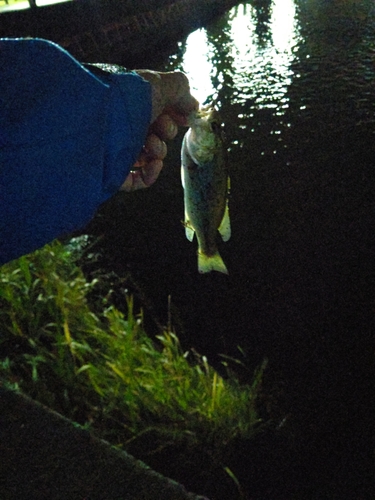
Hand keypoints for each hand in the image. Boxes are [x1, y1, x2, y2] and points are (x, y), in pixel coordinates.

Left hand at [120, 71, 197, 190]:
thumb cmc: (129, 98)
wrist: (100, 119)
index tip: (185, 118)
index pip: (157, 112)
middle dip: (166, 131)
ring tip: (151, 145)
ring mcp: (118, 150)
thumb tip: (193, 105)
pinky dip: (151, 174)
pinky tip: (154, 165)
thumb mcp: (159, 84)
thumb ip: (180, 89)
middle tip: (161, 128)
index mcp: (132, 104)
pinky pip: (139, 179)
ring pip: (149, 157)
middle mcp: (124, 125)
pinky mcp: (113, 172)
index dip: (174, 115)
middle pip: (156, 134)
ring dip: (158, 151)